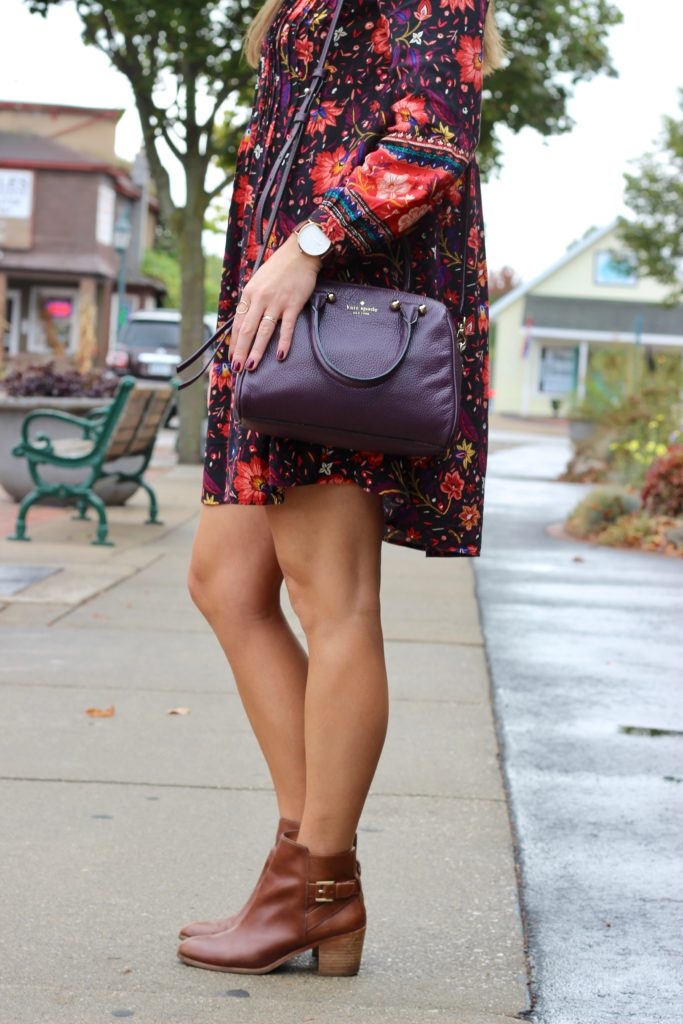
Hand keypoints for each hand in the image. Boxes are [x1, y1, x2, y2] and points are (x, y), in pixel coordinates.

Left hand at [229, 235, 321, 371]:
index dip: (234, 342)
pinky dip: (283, 341)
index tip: (232, 358)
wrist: (299, 253)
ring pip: (263, 331)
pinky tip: (280, 355)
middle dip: (241, 351)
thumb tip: (245, 322)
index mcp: (249, 293)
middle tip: (237, 368)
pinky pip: (286, 326)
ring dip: (257, 350)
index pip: (238, 323)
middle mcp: (260, 298)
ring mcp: (276, 302)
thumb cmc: (279, 269)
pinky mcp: (293, 304)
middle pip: (247, 330)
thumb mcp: (258, 282)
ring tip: (251, 366)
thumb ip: (252, 301)